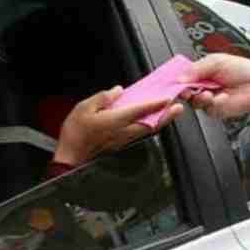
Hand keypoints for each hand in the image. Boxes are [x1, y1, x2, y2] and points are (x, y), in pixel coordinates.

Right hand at [53, 86, 182, 165]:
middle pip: (150, 123)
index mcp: (115, 120)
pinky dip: (149, 126)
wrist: (71, 157)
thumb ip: (102, 98)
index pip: (140, 110)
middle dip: (166, 115)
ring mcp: (123, 140)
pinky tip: (151, 122)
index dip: (156, 104)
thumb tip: (117, 91)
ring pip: (147, 130)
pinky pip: (140, 133)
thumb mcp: (84, 108)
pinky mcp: (120, 144)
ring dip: (160, 121)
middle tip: (179, 107)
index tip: (167, 98)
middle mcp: (123, 132)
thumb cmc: (75, 134)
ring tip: (170, 113)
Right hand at [178, 54, 249, 120]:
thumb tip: (180, 78)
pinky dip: (214, 102)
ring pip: (193, 102)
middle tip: (185, 90)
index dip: (175, 80)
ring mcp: (208, 99)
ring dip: (199, 97)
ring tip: (208, 92)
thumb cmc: (242, 70)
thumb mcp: (216, 61)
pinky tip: (223, 96)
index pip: (182, 77)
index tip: (170, 81)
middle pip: (183, 92)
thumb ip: (196, 68)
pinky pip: (208, 109)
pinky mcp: (216, 110)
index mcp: (200, 73)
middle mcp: (202, 87)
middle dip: (183, 91)